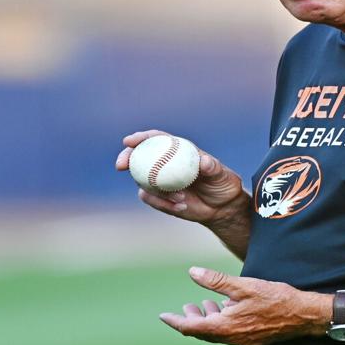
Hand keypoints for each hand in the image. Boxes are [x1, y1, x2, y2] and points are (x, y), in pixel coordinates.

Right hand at [116, 130, 251, 224]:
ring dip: (156, 190)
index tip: (129, 141)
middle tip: (121, 165)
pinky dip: (163, 204)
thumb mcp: (221, 174)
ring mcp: (160, 180)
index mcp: (177, 150)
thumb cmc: (222, 184)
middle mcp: (164, 163)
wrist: (222, 206)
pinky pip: (151, 199)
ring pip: (142, 181)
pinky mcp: (160, 197)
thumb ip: (212, 167)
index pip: (155, 139)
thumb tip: (203, 162)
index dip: (140, 138)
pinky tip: (182, 206)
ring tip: (181, 198)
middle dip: (126, 158)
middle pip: (139, 156)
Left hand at [159, 267, 322, 344]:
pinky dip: (220, 322)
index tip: (163, 316)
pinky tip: (226, 307)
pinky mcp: (251, 337)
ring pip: (215, 333)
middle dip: (190, 320)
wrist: (303, 315)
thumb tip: (192, 272)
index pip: (190, 327)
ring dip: (206, 320)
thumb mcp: (243, 285)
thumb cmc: (275, 299)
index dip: (175, 321)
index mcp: (224, 326)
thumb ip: (216, 280)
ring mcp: (241, 339)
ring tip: (204, 305)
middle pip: (201, 333)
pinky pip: (228, 333)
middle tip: (186, 308)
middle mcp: (230, 336)